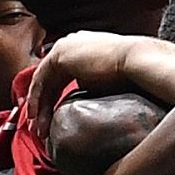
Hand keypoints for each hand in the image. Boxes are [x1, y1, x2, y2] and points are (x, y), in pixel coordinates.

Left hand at [24, 32, 138, 139]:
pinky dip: (36, 98)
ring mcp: (64, 48)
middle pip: (50, 79)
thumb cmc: (132, 75)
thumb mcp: (107, 83)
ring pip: (44, 81)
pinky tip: (36, 115)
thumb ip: (92, 88)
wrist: (137, 63)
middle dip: (44, 105)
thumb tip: (86, 107)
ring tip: (39, 129)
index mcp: (84, 48)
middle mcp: (71, 45)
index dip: (54, 97)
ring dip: (38, 105)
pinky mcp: (59, 55)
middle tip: (42, 128)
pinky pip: (41, 79)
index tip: (52, 117)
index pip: (62, 75)